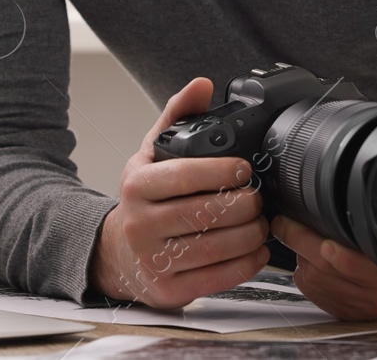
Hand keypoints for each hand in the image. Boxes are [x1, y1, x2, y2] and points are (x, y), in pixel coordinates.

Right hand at [88, 77, 271, 308]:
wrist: (116, 253)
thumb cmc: (142, 201)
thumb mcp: (150, 155)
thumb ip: (177, 116)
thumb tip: (201, 85)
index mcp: (137, 186)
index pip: (183, 176)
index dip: (220, 172)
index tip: (244, 169)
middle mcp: (140, 225)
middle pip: (203, 213)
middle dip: (243, 204)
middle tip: (258, 198)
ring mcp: (152, 261)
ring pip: (213, 248)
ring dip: (249, 235)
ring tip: (261, 223)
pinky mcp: (168, 290)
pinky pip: (215, 278)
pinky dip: (244, 264)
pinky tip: (256, 251)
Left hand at [271, 95, 376, 320]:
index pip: (347, 255)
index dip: (317, 237)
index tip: (295, 220)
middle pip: (323, 262)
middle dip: (298, 238)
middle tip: (282, 220)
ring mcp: (359, 304)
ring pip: (313, 275)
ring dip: (300, 254)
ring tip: (294, 232)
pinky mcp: (342, 311)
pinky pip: (312, 288)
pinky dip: (306, 271)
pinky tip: (312, 257)